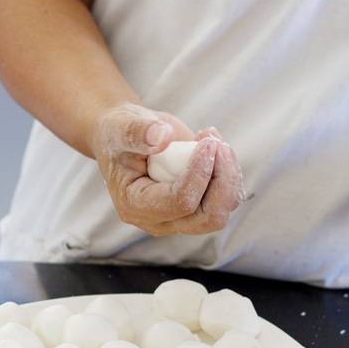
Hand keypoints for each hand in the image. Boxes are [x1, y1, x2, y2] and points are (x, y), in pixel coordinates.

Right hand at [90, 103, 243, 235]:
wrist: (128, 137)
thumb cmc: (119, 133)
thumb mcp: (120, 128)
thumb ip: (137, 133)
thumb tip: (163, 137)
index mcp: (136, 206)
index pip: (181, 202)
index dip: (200, 172)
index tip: (206, 142)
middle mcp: (161, 219)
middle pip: (209, 217)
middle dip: (223, 179)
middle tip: (215, 142)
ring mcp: (182, 217)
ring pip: (224, 207)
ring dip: (228, 171)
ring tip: (210, 137)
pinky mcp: (199, 207)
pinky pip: (228, 198)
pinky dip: (229, 170)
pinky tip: (213, 145)